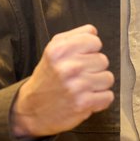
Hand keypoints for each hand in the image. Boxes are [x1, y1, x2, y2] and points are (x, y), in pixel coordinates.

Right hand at [11, 24, 114, 138]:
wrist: (31, 109)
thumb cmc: (46, 79)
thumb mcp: (53, 51)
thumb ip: (74, 36)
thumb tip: (93, 32)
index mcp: (60, 50)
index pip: (94, 41)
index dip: (90, 50)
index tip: (82, 57)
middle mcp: (68, 67)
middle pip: (103, 60)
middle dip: (94, 68)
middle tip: (79, 75)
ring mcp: (77, 86)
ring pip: (108, 78)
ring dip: (98, 84)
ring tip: (83, 87)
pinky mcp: (83, 103)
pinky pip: (108, 96)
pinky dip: (100, 99)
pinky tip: (87, 98)